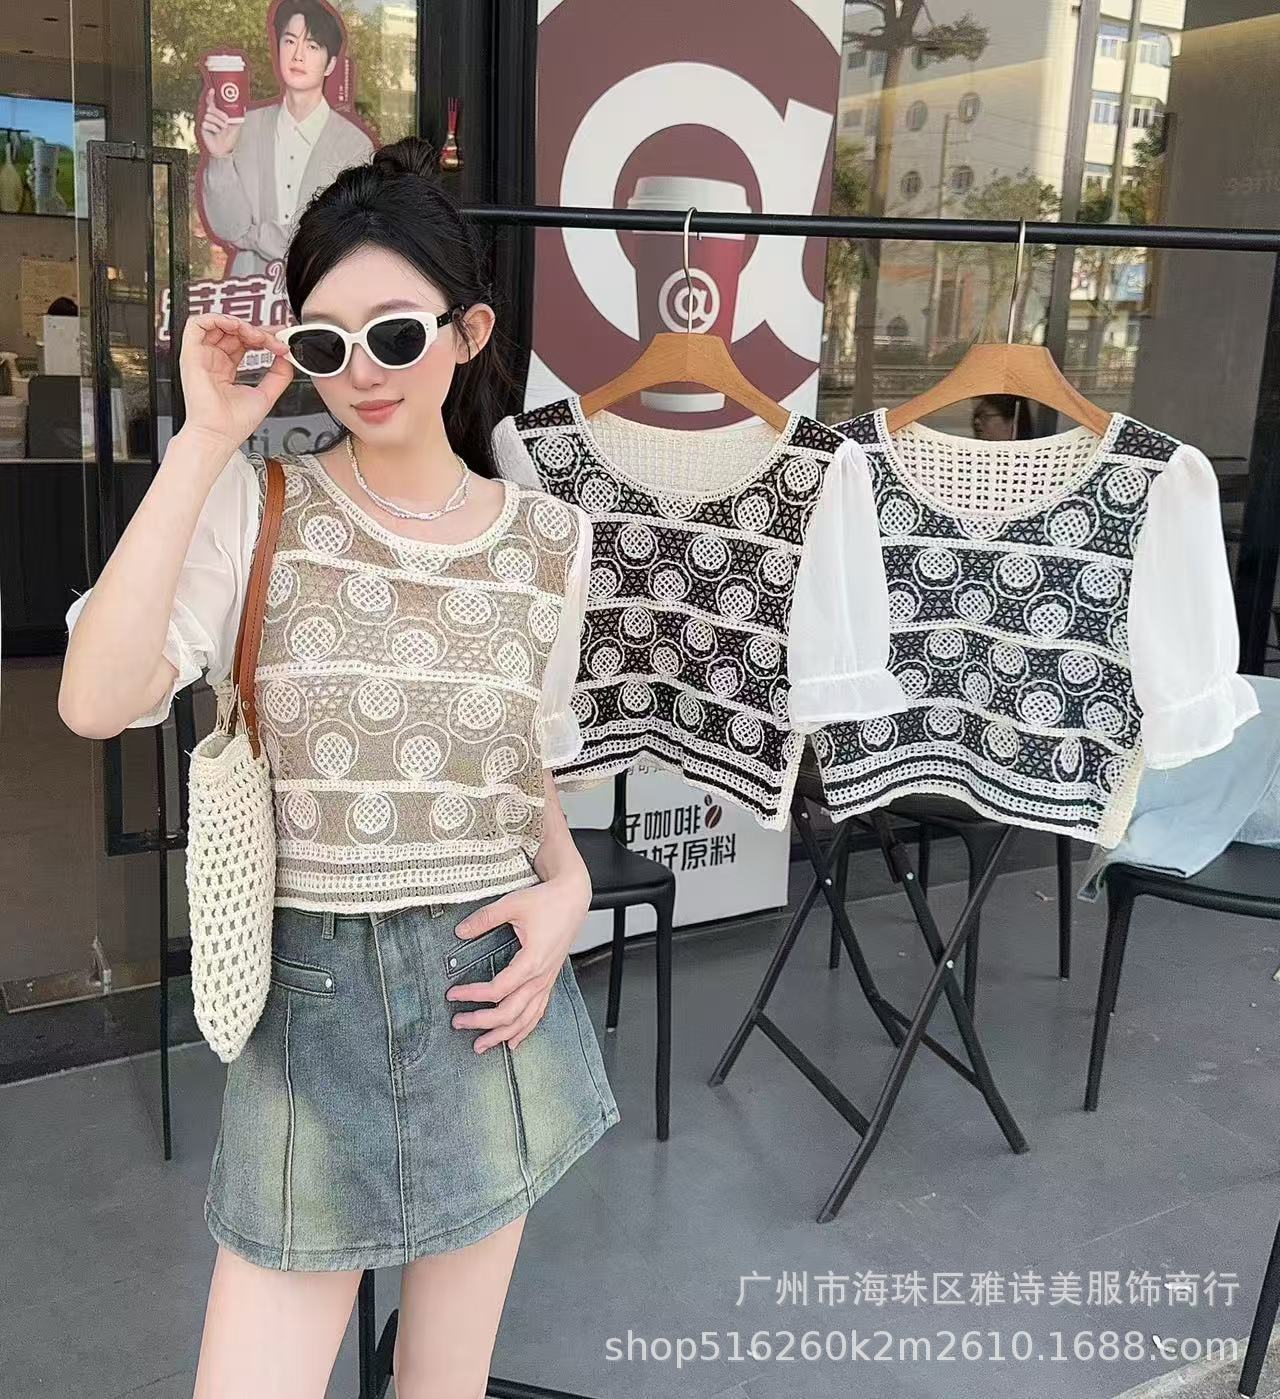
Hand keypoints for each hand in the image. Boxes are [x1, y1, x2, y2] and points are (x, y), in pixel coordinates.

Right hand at [178, 313, 293, 449]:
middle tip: (274, 339)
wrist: (219, 435)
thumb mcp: (266, 394)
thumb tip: (286, 357)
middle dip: (257, 329)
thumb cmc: (234, 423)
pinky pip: (196, 324)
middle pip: (233, 331)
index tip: (281, 341)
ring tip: (257, 336)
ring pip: (217, 323)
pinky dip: (217, 319)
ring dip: (240, 323)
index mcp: (226, 369)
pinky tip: (236, 327)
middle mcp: (213, 360)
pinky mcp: (191, 354)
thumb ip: (279, 375)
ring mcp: (201, 356)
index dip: (263, 336)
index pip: (243, 341)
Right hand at [200, 100, 240, 157]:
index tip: (212, 90)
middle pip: (210, 108)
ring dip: (218, 122)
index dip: (211, 96)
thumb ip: (238, 116)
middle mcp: (210, 116)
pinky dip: (214, 128)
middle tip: (227, 120)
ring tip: (223, 129)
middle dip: (219, 113)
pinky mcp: (202, 128)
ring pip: (209, 115)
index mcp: (217, 114)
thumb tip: (243, 107)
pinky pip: (206, 123)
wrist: (225, 149)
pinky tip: (217, 133)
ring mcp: (206, 121)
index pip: (211, 102)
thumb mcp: (236, 126)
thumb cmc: (230, 138)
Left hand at [444, 874, 590, 1052]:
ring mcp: (546, 981)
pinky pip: (538, 1013)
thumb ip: (485, 918)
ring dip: (502, 1035)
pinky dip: (525, 1030)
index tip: (453, 993)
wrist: (573, 899)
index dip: (472, 995)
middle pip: (510, 1012)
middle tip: (458, 1022)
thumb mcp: (512, 904)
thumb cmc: (549, 902)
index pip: (497, 989)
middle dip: (482, 1022)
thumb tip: (461, 931)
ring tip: (482, 1045)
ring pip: (525, 1019)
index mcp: (531, 961)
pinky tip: (513, 1041)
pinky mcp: (549, 980)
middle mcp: (540, 977)